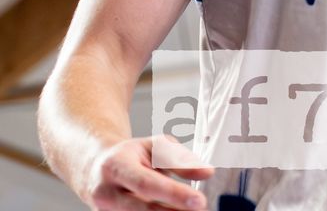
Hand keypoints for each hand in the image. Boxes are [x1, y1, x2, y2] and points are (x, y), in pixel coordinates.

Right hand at [85, 134, 213, 209]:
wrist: (95, 168)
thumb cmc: (129, 156)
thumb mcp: (154, 146)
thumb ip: (180, 159)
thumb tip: (206, 172)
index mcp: (116, 166)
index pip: (147, 184)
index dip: (174, 194)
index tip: (199, 200)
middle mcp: (107, 194)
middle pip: (141, 210)